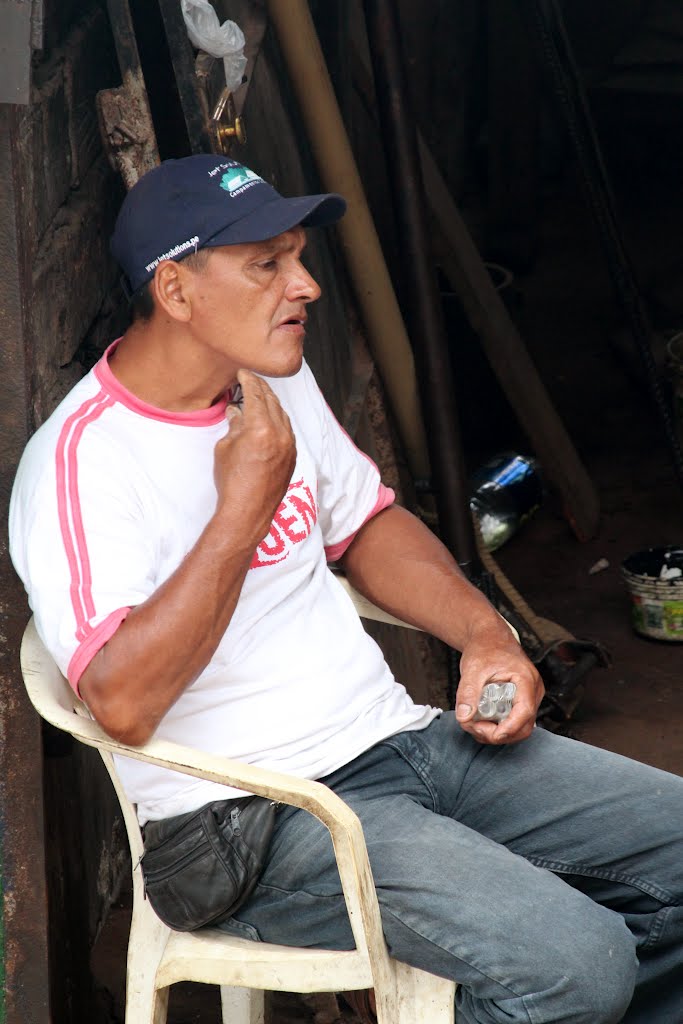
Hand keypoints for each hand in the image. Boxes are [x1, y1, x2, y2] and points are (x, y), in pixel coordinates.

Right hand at [214, 369, 296, 543]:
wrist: (248, 511)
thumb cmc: (232, 482)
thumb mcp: (225, 448)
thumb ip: (234, 425)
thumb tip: (236, 411)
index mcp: (261, 428)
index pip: (255, 395)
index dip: (248, 380)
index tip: (243, 373)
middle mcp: (280, 434)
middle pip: (271, 400)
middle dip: (261, 387)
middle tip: (250, 379)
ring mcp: (289, 445)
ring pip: (282, 414)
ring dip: (271, 402)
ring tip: (259, 395)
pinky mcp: (292, 455)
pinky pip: (287, 429)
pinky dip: (278, 418)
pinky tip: (269, 416)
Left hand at [454, 622, 543, 744]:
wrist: (489, 638)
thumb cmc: (486, 648)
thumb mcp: (473, 669)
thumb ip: (467, 693)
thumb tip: (464, 717)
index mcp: (526, 680)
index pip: (524, 712)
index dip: (507, 729)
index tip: (486, 732)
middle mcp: (533, 691)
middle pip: (523, 726)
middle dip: (498, 734)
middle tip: (474, 726)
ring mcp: (529, 697)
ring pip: (518, 727)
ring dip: (496, 732)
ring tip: (474, 722)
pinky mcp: (521, 702)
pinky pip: (514, 722)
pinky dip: (497, 727)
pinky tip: (481, 720)